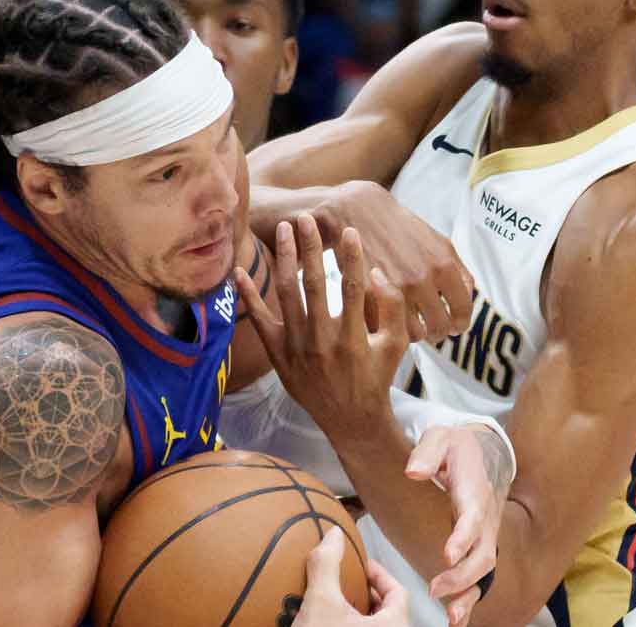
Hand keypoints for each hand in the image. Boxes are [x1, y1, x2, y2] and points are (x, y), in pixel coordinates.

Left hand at [234, 217, 407, 437]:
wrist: (350, 419)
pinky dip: (248, 296)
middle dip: (310, 247)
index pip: (352, 287)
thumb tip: (376, 270)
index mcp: (353, 338)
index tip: (349, 229)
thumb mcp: (397, 344)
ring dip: (284, 258)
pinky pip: (260, 321)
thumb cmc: (376, 375)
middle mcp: (321, 342)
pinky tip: (238, 270)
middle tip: (307, 217)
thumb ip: (392, 307)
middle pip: (313, 283)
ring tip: (285, 229)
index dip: (351, 256)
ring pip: (287, 294)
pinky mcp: (278, 355)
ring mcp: (296, 348)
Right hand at [290, 527, 406, 625]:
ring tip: (337, 601)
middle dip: (367, 591)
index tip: (362, 566)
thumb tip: (333, 535)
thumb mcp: (320, 601)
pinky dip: (348, 624)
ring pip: (374, 623)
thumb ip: (327, 565)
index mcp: (394, 625)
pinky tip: (328, 621)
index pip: (398, 592)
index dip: (380, 574)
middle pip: (387, 608)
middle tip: (349, 581)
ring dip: (357, 610)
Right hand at [310, 181, 473, 342]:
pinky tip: (389, 315)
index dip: (460, 324)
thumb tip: (469, 300)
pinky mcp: (367, 293)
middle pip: (439, 327)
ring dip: (413, 331)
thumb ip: (460, 272)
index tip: (455, 326)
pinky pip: (386, 325)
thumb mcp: (439, 242)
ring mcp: (392, 288)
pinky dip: (388, 325)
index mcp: (442, 265)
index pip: (462, 311)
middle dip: (437, 331)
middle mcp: (420, 279)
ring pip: (413, 333)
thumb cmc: (402, 229)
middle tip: (431, 328)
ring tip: (410, 323)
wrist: (359, 212)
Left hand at [406, 425, 512, 624]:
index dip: (463, 537)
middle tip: (434, 588)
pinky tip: (456, 618)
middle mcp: (485, 518)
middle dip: (461, 575)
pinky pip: (479, 575)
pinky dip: (470, 598)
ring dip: (468, 593)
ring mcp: (485, 534)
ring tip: (450, 615)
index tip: (447, 554)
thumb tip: (413, 472)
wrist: (483, 451)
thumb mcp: (441, 437)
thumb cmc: (456, 447)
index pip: (472, 518)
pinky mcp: (479, 544)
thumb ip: (427, 453)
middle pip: (483, 554)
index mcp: (475, 492)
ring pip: (484, 570)